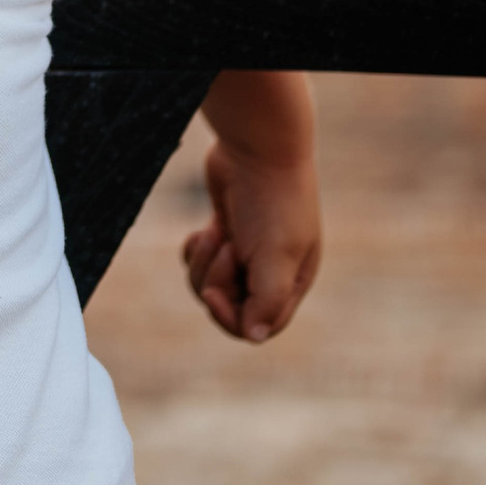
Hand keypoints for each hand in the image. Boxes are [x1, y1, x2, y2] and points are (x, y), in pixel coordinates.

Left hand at [181, 137, 320, 343]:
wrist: (257, 148)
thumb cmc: (273, 203)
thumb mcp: (276, 256)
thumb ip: (268, 300)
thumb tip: (253, 336)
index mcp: (291, 282)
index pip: (257, 326)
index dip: (229, 317)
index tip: (213, 293)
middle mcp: (269, 271)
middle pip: (229, 305)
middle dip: (214, 281)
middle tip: (222, 246)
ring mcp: (245, 252)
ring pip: (209, 284)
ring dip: (203, 263)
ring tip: (214, 232)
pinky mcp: (223, 232)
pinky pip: (198, 260)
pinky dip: (194, 250)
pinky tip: (204, 229)